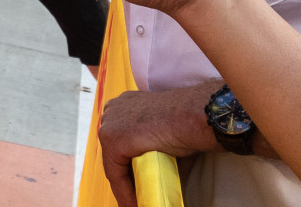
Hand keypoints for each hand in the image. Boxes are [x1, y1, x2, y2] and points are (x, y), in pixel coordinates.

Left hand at [98, 86, 218, 206]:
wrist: (190, 117)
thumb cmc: (186, 122)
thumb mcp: (166, 133)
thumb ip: (155, 149)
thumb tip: (160, 172)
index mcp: (126, 104)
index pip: (121, 141)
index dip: (127, 165)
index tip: (134, 183)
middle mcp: (114, 110)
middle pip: (114, 152)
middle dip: (124, 174)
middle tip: (135, 194)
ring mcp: (110, 124)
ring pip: (113, 164)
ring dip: (125, 186)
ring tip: (135, 202)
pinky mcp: (112, 140)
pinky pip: (115, 174)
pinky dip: (124, 191)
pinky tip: (133, 203)